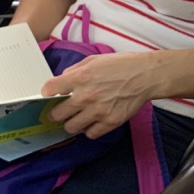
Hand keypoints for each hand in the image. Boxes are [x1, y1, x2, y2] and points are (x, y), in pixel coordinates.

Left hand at [42, 52, 160, 138]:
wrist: (146, 76)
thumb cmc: (122, 65)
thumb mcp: (95, 59)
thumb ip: (75, 71)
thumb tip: (62, 81)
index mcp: (80, 77)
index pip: (49, 89)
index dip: (47, 93)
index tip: (49, 95)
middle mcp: (86, 96)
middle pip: (57, 114)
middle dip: (56, 112)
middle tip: (61, 111)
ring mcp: (98, 111)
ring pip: (71, 127)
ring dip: (72, 123)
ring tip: (77, 118)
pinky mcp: (110, 122)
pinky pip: (90, 134)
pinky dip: (89, 129)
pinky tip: (93, 122)